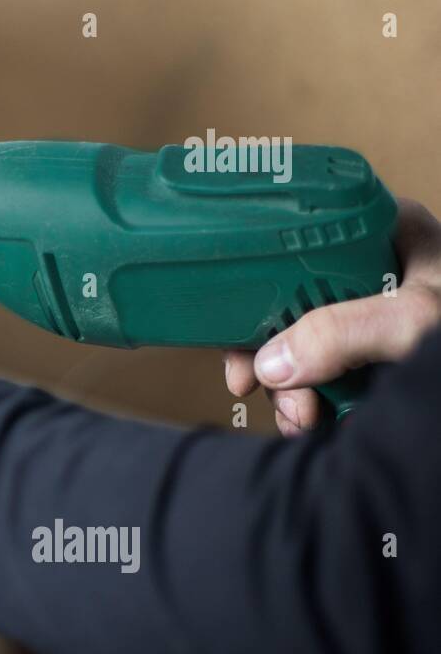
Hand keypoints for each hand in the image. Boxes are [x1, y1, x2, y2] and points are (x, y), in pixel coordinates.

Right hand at [224, 198, 440, 435]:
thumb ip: (343, 333)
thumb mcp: (415, 323)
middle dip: (272, 355)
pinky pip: (328, 373)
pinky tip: (317, 422)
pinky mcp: (380, 355)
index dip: (257, 287)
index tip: (237, 333)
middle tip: (255, 389)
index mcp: (386, 232)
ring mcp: (376, 314)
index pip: (297, 241)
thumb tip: (271, 362)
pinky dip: (314, 401)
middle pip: (290, 302)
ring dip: (291, 388)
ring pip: (303, 345)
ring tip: (302, 420)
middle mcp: (375, 268)